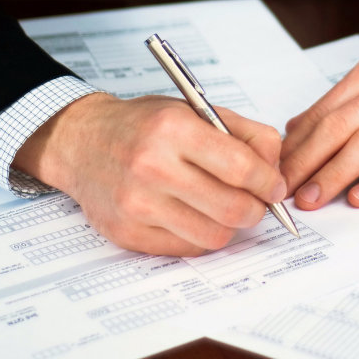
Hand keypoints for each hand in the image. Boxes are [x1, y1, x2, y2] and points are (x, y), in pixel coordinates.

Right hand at [12, 94, 284, 255]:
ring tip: (226, 208)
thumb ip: (244, 133)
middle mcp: (152, 167)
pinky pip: (187, 249)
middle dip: (256, 209)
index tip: (276, 187)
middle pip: (231, 208)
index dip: (269, 182)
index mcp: (173, 129)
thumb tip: (276, 169)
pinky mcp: (127, 233)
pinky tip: (196, 216)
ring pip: (213, 236)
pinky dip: (202, 236)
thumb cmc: (142, 125)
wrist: (82, 143)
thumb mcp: (194, 110)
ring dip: (231, 226)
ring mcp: (136, 204)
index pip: (240, 167)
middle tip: (256, 202)